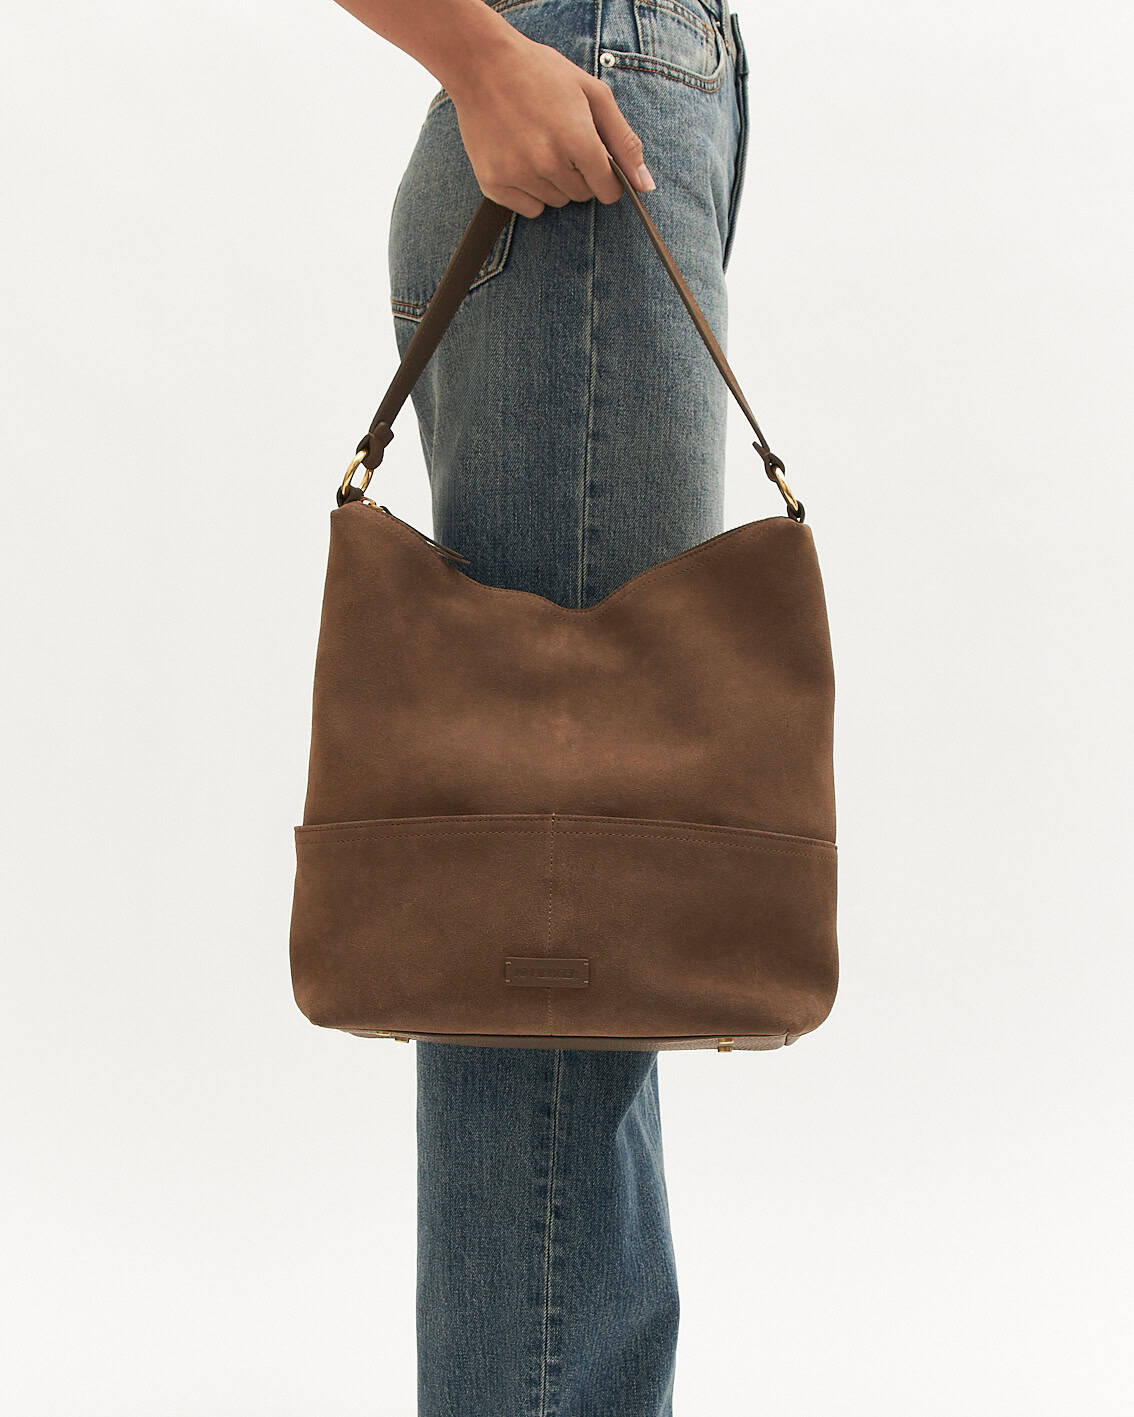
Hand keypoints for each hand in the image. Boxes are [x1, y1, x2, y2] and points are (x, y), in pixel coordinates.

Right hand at [444, 31, 655, 216]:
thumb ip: (624, 141)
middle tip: (560, 141)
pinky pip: (529, 209)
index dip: (606, 179)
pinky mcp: (495, 183)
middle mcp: (549, 163)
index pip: (607, 191)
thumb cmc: (541, 74)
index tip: (596, 164)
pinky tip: (521, 159)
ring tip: (538, 146)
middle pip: (581, 196)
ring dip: (554, 182)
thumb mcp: (592, 94)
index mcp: (578, 140)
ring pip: (555, 202)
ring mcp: (519, 175)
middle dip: (579, 175)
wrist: (482, 63)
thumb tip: (646, 186)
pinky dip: (529, 191)